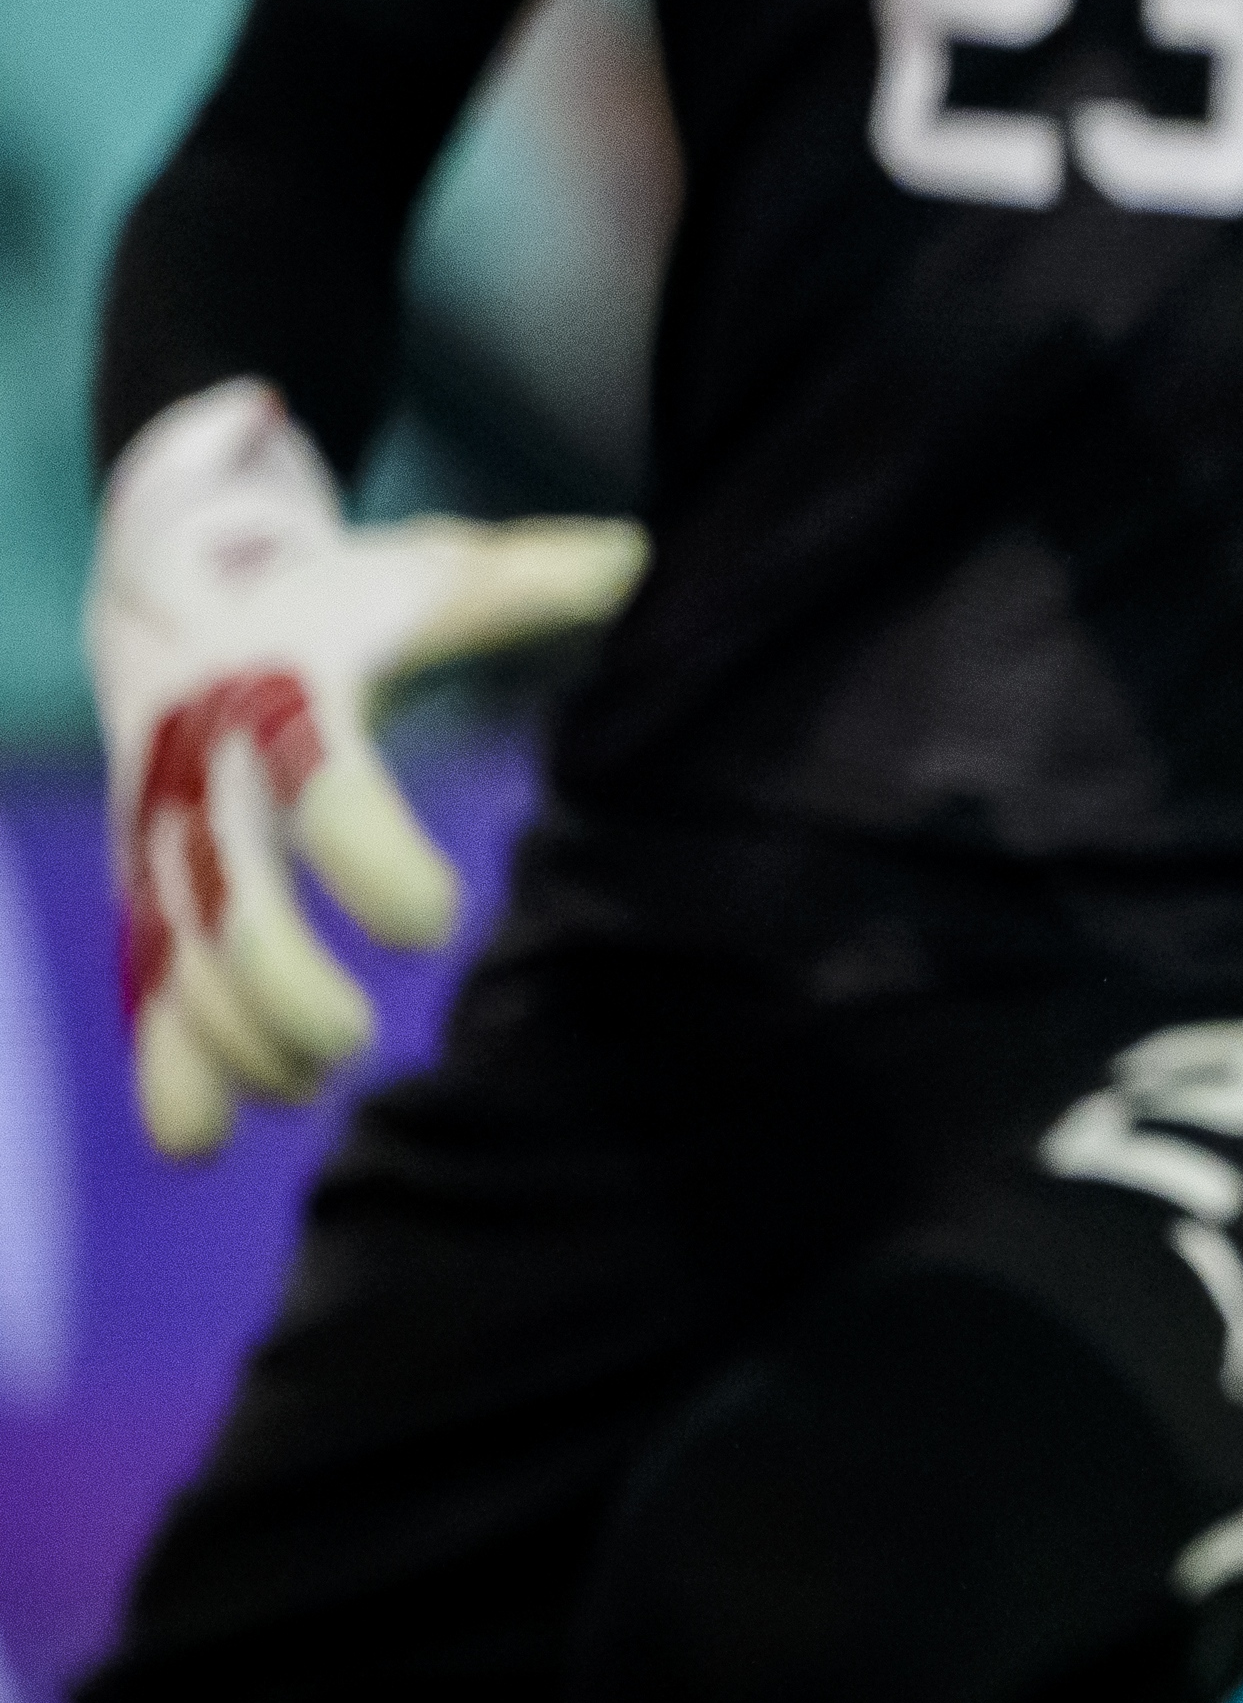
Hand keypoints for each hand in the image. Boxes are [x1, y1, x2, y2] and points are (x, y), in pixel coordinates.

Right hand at [95, 380, 641, 1162]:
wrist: (179, 595)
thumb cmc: (345, 598)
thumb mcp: (425, 574)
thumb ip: (530, 578)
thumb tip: (642, 560)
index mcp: (286, 693)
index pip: (322, 787)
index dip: (369, 859)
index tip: (434, 928)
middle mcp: (207, 772)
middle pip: (227, 901)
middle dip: (280, 985)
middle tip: (356, 1044)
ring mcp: (161, 835)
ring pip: (176, 959)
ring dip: (228, 1041)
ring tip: (306, 1093)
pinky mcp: (142, 880)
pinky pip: (140, 979)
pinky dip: (163, 1062)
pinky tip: (201, 1142)